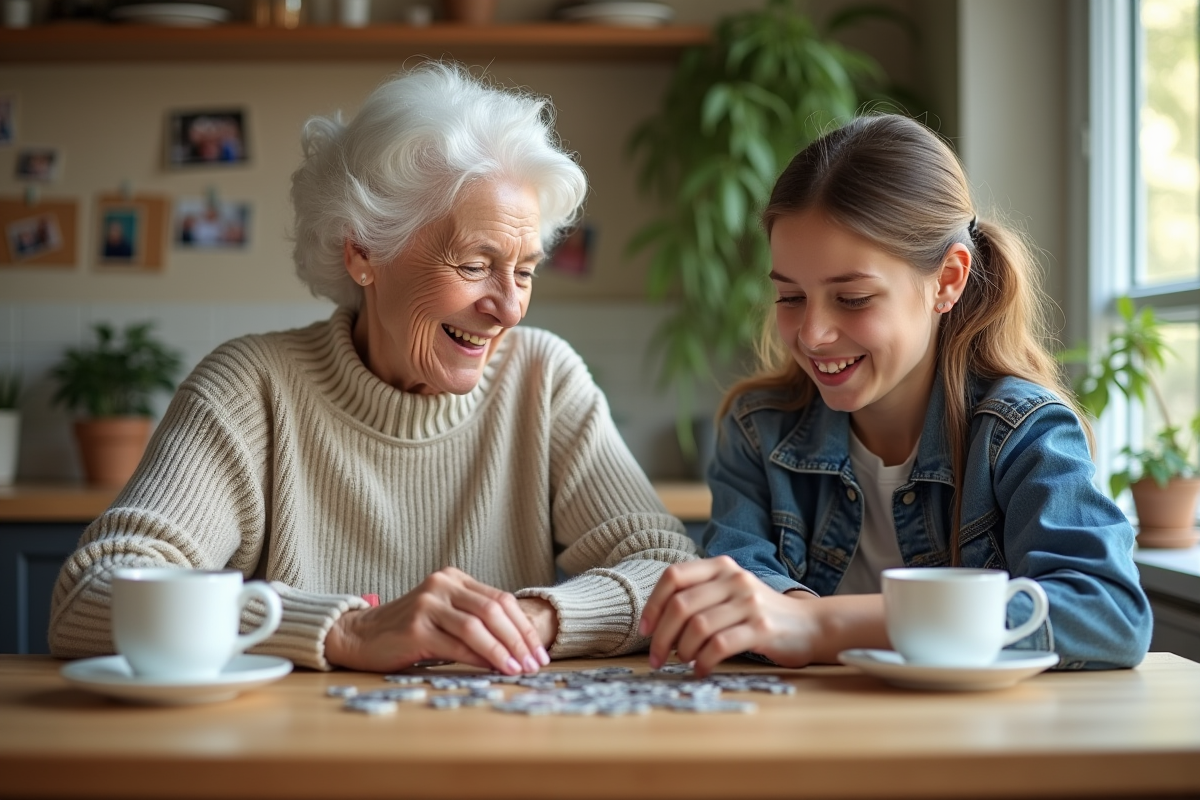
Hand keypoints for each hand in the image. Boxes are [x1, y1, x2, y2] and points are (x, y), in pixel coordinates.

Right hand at [324, 567, 550, 673]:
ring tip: (518, 669)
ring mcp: (427, 604)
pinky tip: (494, 669)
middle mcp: (441, 585)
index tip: (539, 651)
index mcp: (453, 578)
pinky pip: (456, 644)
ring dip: (503, 651)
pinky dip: (479, 658)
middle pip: (494, 610)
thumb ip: (475, 622)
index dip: (523, 627)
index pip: (501, 599)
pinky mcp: (415, 628)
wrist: (360, 636)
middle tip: (535, 663)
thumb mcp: (445, 617)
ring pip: (477, 627)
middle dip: (519, 639)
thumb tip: (517, 649)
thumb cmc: (408, 631)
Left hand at [639, 556, 886, 676]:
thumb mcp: (729, 593)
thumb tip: (655, 623)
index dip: (653, 604)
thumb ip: (698, 597)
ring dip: (682, 651)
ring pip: (697, 627)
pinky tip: (701, 670)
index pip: (673, 576)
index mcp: (720, 567)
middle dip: (661, 636)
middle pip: (680, 605)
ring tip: (684, 662)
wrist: (809, 626)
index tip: (645, 629)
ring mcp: (748, 603)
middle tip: (656, 658)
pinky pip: (720, 645)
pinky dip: (703, 661)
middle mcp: (733, 579)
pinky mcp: (761, 628)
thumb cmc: (759, 614)